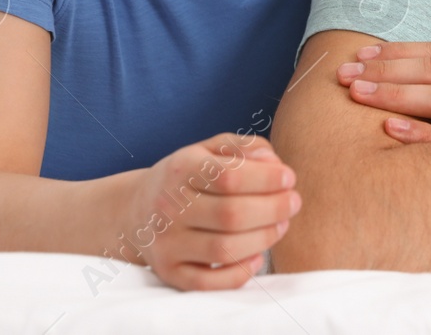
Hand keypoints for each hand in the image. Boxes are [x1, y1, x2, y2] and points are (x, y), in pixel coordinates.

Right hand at [122, 133, 300, 290]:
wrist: (137, 209)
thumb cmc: (188, 176)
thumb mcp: (210, 149)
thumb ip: (245, 148)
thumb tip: (274, 163)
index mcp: (180, 169)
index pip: (228, 176)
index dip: (266, 178)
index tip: (289, 177)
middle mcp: (168, 208)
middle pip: (231, 215)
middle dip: (273, 209)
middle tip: (294, 202)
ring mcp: (166, 244)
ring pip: (224, 250)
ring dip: (264, 239)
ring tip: (282, 224)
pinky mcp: (169, 272)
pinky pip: (209, 282)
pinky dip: (241, 273)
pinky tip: (258, 256)